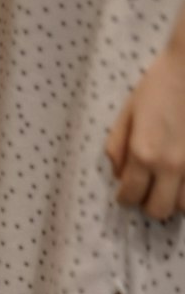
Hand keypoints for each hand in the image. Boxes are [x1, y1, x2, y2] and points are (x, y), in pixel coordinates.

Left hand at [105, 44, 184, 220]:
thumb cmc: (161, 82)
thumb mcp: (128, 113)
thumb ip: (117, 148)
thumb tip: (119, 176)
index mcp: (144, 154)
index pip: (130, 198)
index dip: (126, 198)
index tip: (129, 191)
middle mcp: (171, 166)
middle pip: (158, 211)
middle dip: (150, 203)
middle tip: (150, 189)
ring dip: (175, 197)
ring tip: (172, 181)